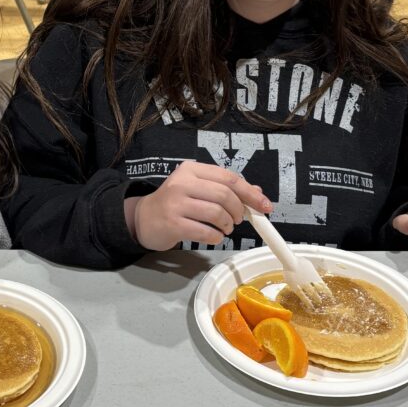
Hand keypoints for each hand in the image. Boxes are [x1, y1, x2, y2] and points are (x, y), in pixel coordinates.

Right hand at [124, 161, 272, 251]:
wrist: (143, 219)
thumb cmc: (175, 203)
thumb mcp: (198, 189)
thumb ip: (224, 189)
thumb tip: (257, 194)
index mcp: (191, 170)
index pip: (228, 177)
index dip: (250, 193)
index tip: (264, 206)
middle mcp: (182, 182)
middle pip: (224, 195)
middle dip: (238, 210)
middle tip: (238, 220)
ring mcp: (175, 203)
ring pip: (216, 213)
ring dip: (228, 225)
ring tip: (225, 228)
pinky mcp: (172, 223)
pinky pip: (205, 231)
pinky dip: (216, 236)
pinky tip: (214, 236)